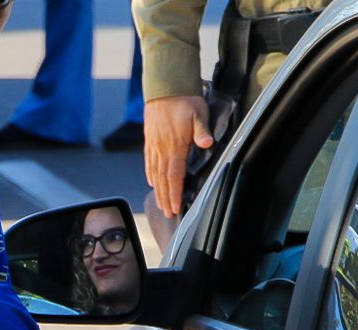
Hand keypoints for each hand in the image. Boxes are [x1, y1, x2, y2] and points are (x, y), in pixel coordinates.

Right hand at [144, 95, 212, 217]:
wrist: (164, 87)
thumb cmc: (184, 100)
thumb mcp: (198, 113)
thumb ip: (201, 131)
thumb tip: (208, 143)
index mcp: (175, 146)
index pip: (174, 176)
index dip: (174, 194)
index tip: (174, 207)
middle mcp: (162, 149)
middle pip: (163, 179)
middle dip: (165, 198)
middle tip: (168, 213)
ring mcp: (154, 146)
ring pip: (155, 173)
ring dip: (157, 190)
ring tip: (160, 204)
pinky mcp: (150, 140)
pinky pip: (149, 162)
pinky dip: (150, 174)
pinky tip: (152, 182)